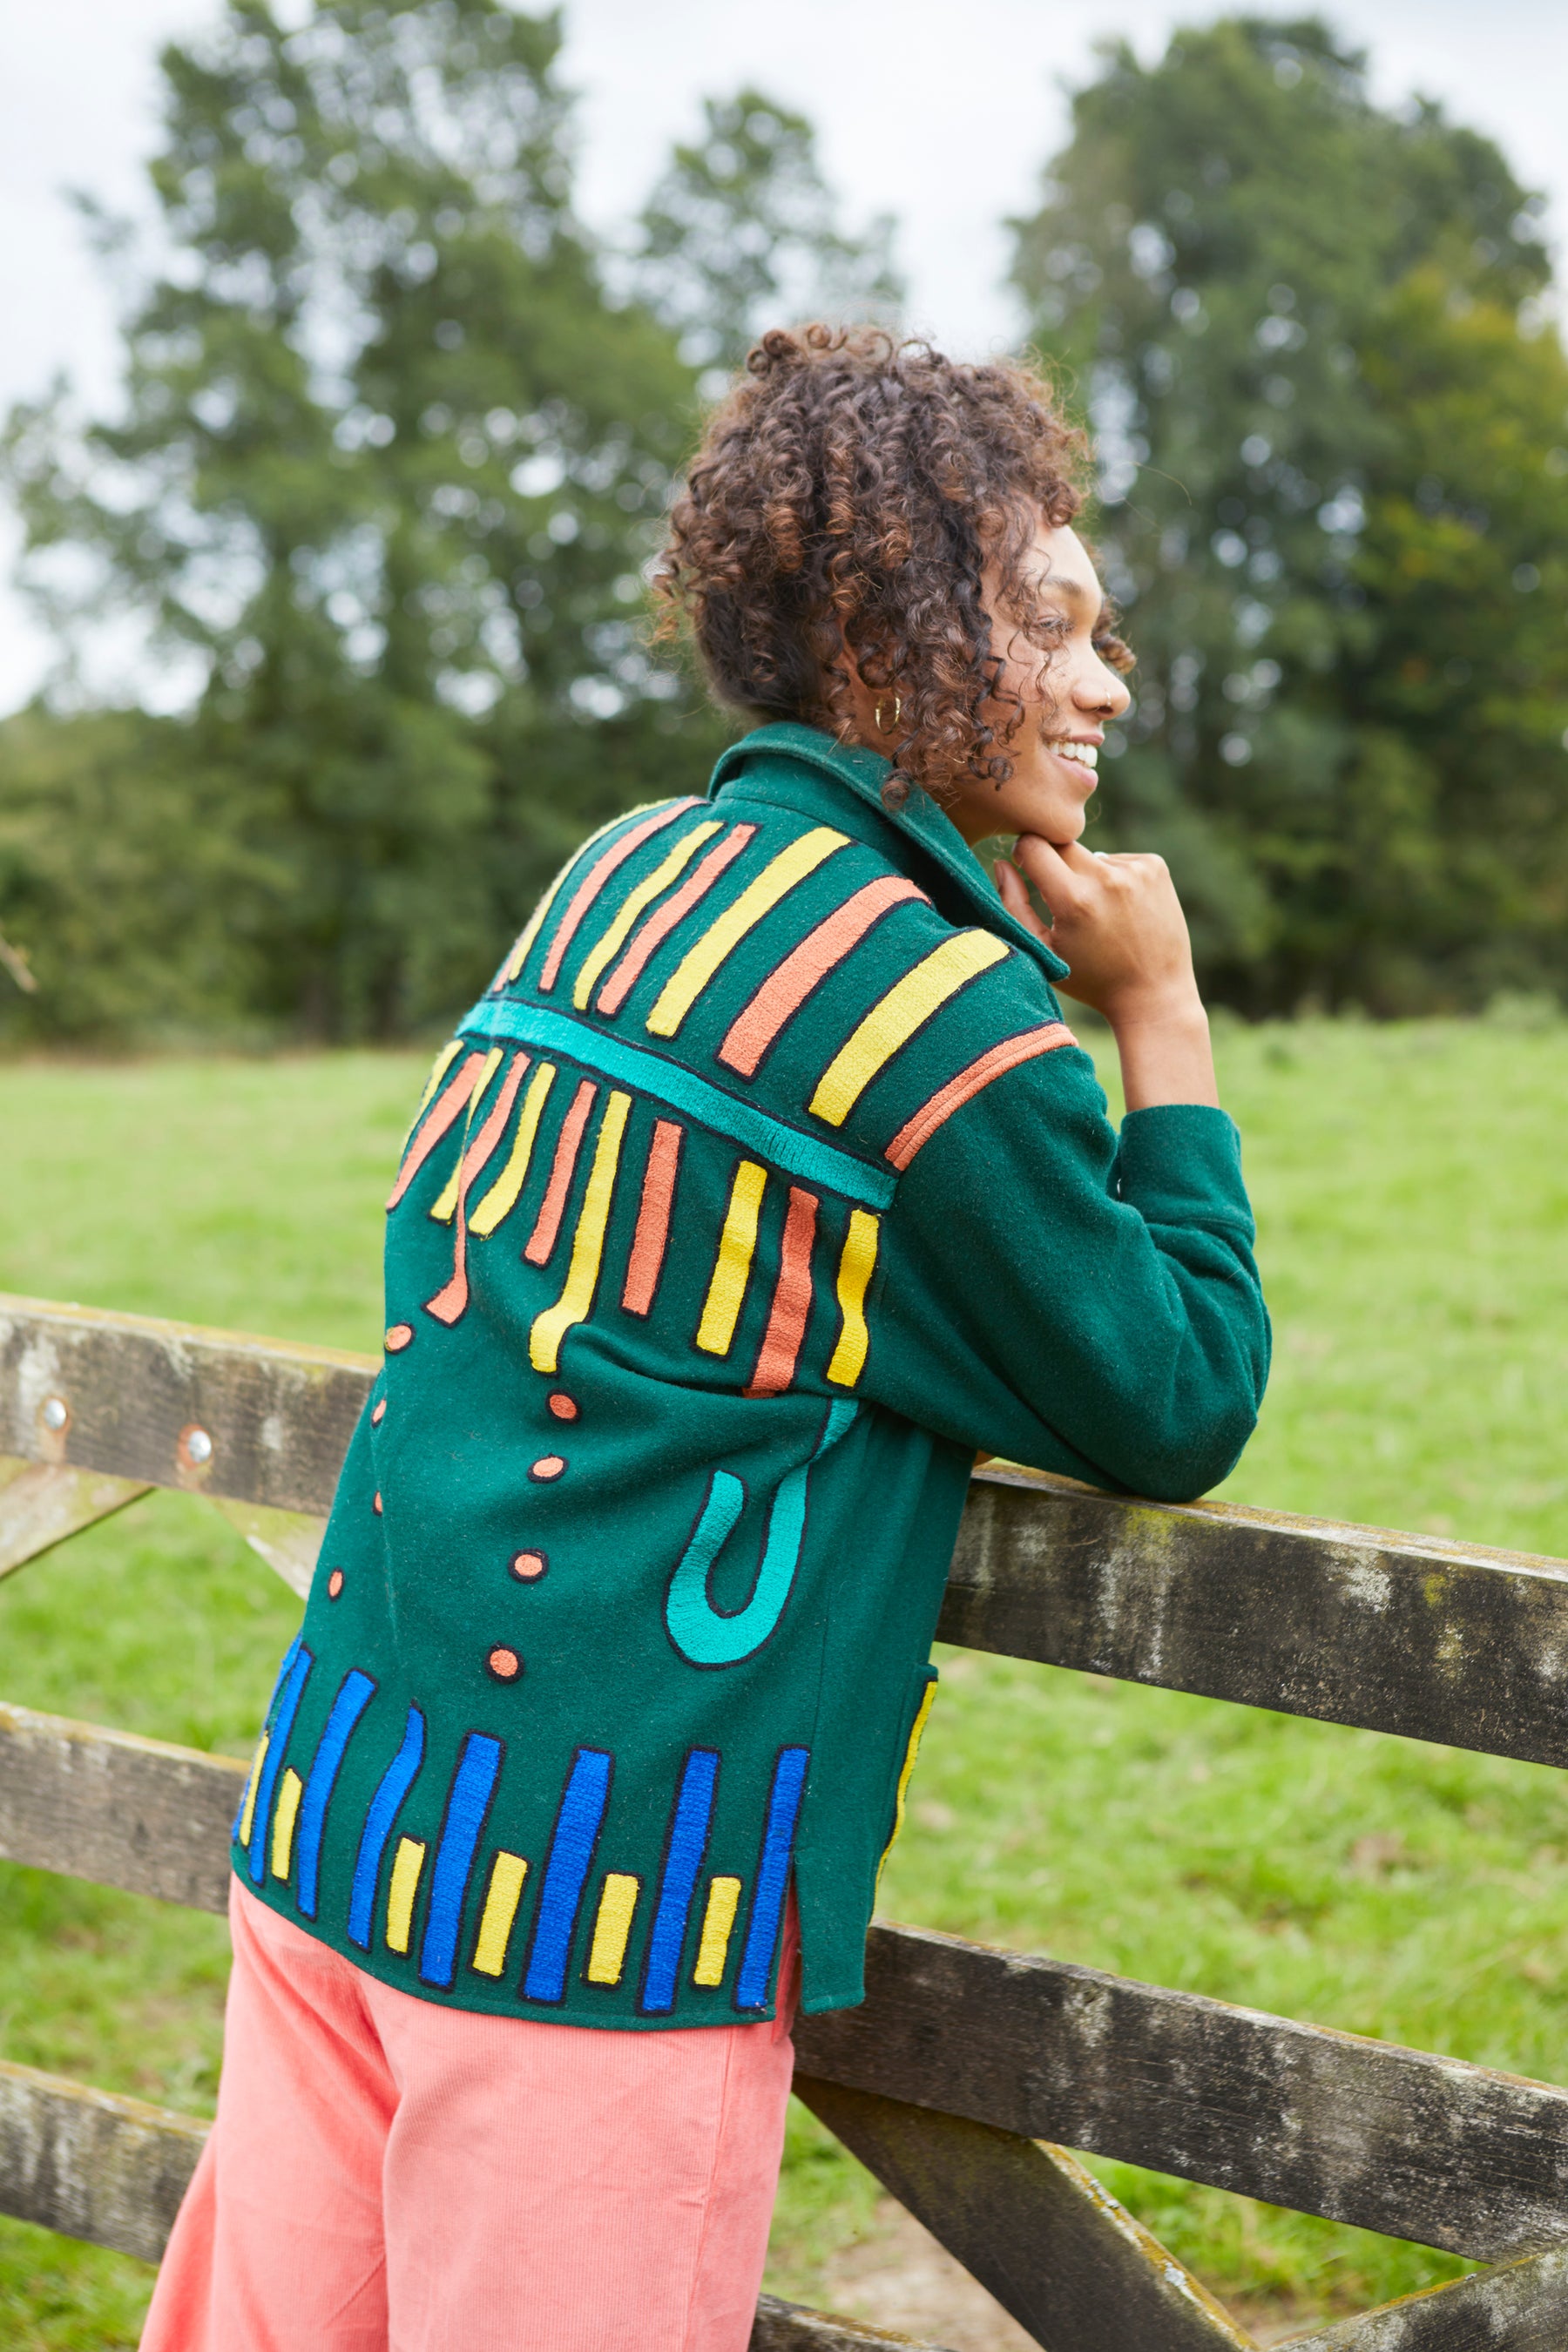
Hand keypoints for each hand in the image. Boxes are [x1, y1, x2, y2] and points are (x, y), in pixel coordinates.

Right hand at [995, 836, 1218, 1109]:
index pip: (1033, 844)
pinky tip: (1123, 909)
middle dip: (1055, 862)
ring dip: (1088, 874)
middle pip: (1062, 843)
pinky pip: (1119, 859)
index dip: (1025, 853)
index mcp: (1074, 900)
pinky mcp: (1155, 867)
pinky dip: (1115, 877)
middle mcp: (1107, 878)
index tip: (1028, 869)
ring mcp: (1136, 870)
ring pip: (1092, 854)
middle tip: (1062, 895)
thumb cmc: (1091, 979)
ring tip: (1100, 914)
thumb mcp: (1043, 950)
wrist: (1154, 993)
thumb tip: (1002, 863)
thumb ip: (1013, 906)